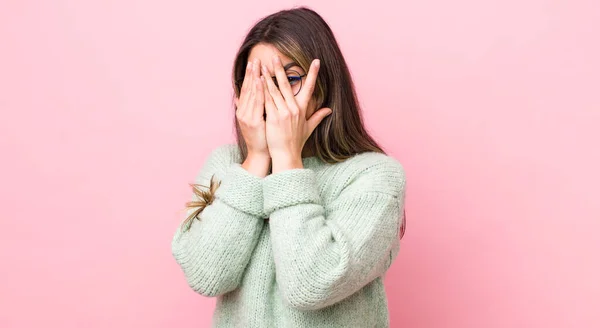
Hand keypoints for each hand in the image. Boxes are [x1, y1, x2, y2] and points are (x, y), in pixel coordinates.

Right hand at [235, 58, 268, 158]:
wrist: (261, 153)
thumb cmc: (262, 137)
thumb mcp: (253, 120)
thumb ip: (247, 108)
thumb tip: (238, 98)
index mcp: (244, 110)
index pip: (247, 90)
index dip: (250, 76)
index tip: (253, 63)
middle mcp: (243, 112)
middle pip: (248, 89)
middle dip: (251, 73)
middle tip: (254, 59)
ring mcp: (247, 116)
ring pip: (251, 93)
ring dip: (254, 78)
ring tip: (257, 65)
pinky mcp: (253, 121)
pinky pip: (256, 103)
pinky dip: (258, 91)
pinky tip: (260, 80)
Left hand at [261, 55, 331, 171]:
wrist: (287, 155)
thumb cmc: (296, 142)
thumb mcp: (309, 128)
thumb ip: (318, 117)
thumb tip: (329, 110)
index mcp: (302, 109)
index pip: (309, 88)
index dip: (313, 74)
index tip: (316, 61)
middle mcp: (293, 109)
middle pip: (286, 85)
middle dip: (281, 70)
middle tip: (275, 57)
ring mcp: (283, 113)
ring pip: (274, 90)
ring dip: (268, 77)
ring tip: (262, 65)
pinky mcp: (273, 117)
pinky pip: (266, 100)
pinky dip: (262, 89)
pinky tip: (258, 80)